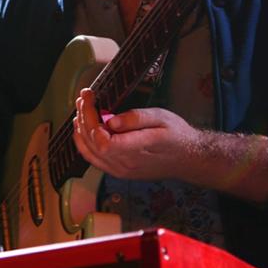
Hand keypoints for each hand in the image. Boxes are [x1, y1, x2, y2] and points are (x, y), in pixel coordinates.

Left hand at [73, 88, 200, 179]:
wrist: (187, 159)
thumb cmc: (176, 136)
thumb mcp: (161, 118)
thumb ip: (136, 119)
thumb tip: (110, 121)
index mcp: (135, 150)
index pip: (101, 141)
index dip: (89, 119)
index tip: (89, 97)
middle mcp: (124, 164)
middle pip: (91, 142)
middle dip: (84, 116)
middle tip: (84, 96)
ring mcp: (119, 170)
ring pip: (88, 151)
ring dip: (80, 127)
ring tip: (82, 107)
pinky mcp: (117, 171)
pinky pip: (93, 159)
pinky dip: (83, 142)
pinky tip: (81, 128)